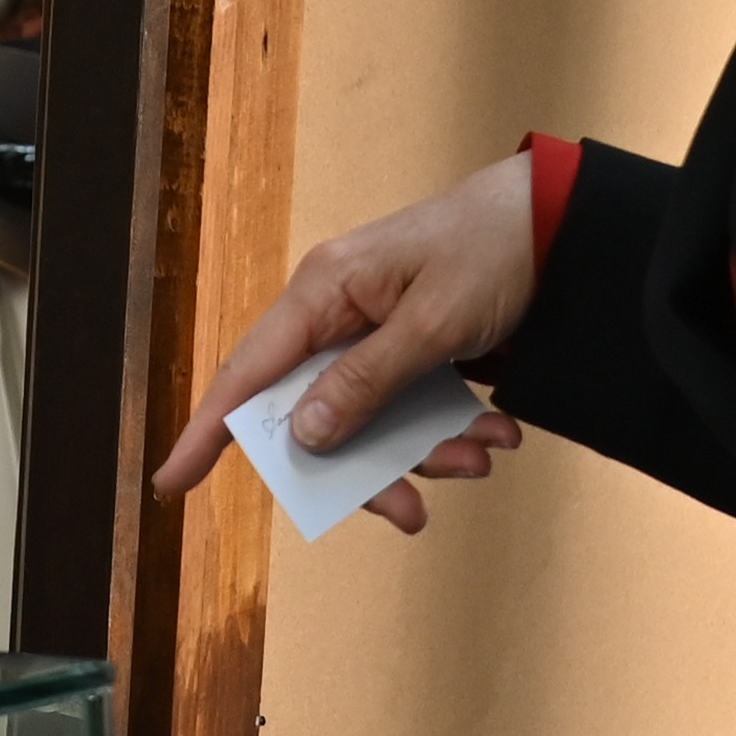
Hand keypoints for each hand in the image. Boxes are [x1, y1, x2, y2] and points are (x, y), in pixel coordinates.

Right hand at [146, 153, 540, 537]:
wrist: (564, 221)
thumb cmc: (491, 250)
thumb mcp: (432, 322)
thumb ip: (366, 380)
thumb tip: (300, 434)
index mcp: (323, 294)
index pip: (247, 372)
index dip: (207, 431)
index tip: (171, 482)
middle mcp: (338, 318)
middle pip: (316, 419)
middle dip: (367, 473)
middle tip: (412, 514)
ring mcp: (376, 336)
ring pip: (371, 424)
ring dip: (425, 454)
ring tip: (483, 456)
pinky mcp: (414, 351)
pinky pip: (410, 411)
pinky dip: (451, 432)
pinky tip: (496, 433)